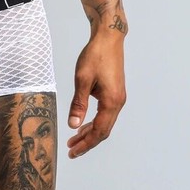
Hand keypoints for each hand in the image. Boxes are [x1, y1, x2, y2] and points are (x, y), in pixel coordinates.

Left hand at [67, 32, 125, 157]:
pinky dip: (94, 122)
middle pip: (104, 130)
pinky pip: (105, 114)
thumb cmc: (95, 55)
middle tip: (72, 149)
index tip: (73, 151)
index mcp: (111, 102)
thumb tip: (73, 125)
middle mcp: (118, 102)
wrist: (108, 38)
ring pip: (105, 123)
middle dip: (88, 141)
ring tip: (75, 139)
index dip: (86, 144)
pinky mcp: (114, 92)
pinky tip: (84, 123)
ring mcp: (118, 98)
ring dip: (90, 132)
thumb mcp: (82, 79)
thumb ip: (78, 104)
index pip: (99, 131)